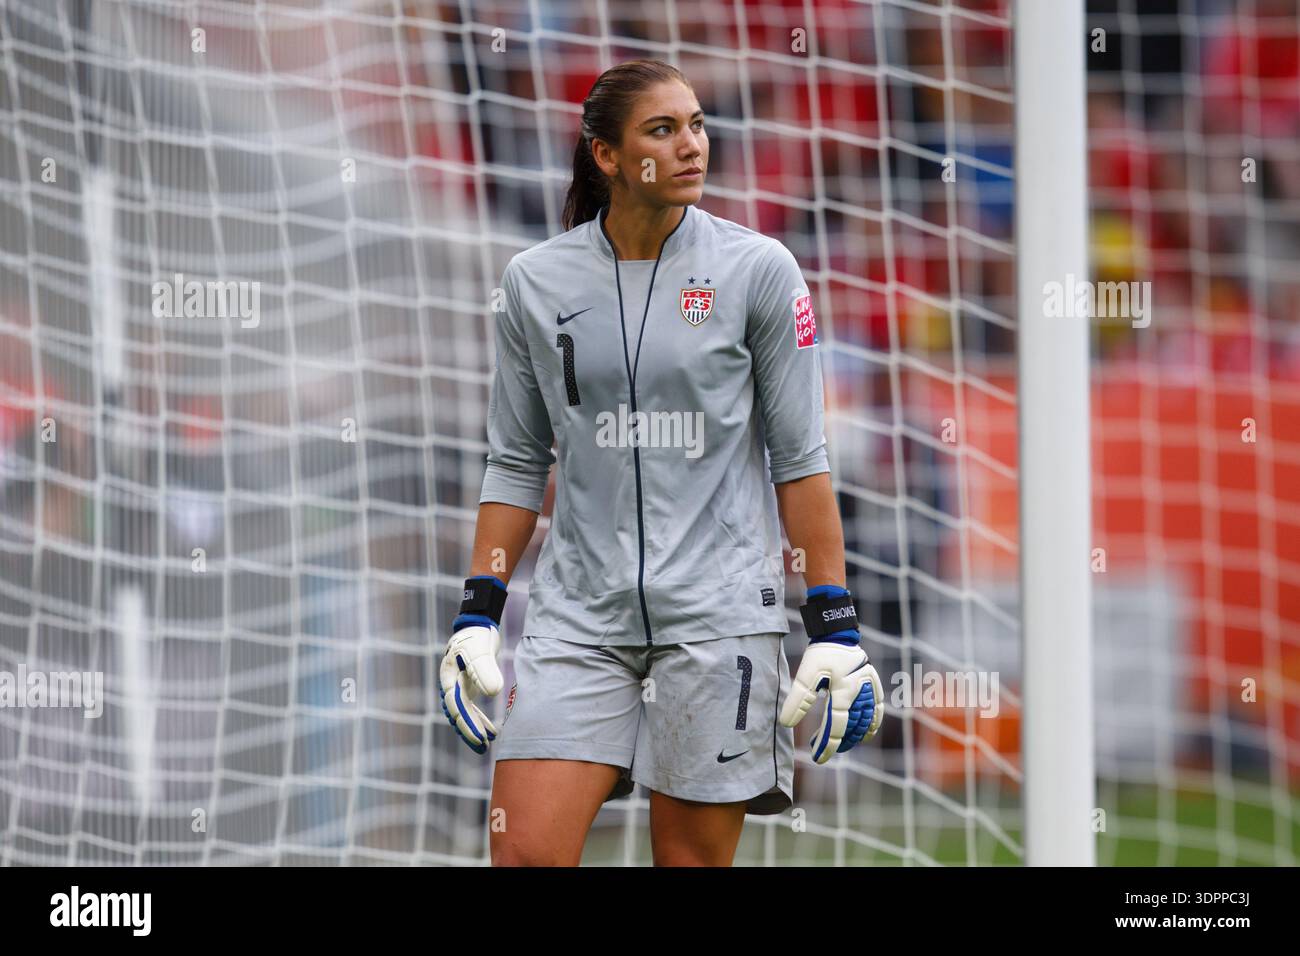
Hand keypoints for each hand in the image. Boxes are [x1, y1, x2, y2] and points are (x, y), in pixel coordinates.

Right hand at [439, 623, 503, 753]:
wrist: (478, 624)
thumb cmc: (477, 637)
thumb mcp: (481, 652)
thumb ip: (486, 671)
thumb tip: (493, 693)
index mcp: (449, 679)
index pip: (457, 707)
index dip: (468, 724)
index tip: (481, 738)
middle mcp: (450, 685)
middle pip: (458, 714)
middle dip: (469, 731)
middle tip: (483, 748)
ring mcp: (458, 686)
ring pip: (464, 713)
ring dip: (475, 727)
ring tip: (488, 743)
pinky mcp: (468, 686)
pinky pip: (471, 707)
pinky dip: (480, 718)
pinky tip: (493, 730)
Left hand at [779, 640, 883, 763]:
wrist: (838, 634)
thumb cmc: (821, 654)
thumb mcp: (804, 675)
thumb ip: (798, 700)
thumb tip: (787, 724)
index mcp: (843, 692)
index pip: (836, 727)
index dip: (827, 745)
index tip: (817, 757)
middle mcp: (859, 694)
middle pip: (851, 728)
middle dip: (837, 743)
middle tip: (820, 751)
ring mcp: (869, 691)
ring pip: (865, 722)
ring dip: (853, 736)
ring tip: (839, 745)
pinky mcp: (873, 686)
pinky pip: (877, 710)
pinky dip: (873, 724)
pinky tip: (866, 735)